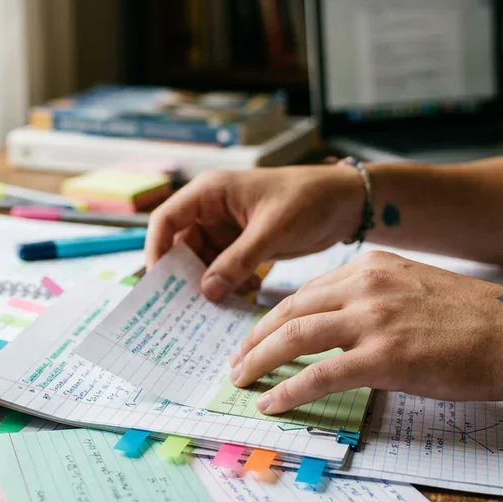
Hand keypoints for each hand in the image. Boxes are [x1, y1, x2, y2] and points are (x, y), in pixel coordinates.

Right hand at [145, 166, 365, 301]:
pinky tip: (244, 296)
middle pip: (180, 247)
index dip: (156, 250)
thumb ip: (238, 261)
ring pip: (203, 263)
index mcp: (209, 193)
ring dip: (210, 285)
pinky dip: (229, 285)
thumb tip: (207, 292)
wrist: (346, 203)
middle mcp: (212, 211)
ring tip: (219, 307)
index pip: (166, 221)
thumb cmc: (309, 199)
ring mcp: (227, 230)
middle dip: (184, 276)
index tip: (159, 283)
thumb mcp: (271, 230)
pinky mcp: (244, 247)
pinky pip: (224, 271)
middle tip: (185, 308)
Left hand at [227, 250, 502, 414]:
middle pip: (290, 310)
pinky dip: (288, 389)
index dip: (275, 316)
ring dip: (260, 361)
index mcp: (373, 266)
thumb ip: (378, 300)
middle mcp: (366, 285)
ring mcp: (373, 319)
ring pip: (295, 336)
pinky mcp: (383, 356)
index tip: (259, 336)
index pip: (307, 290)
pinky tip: (272, 402)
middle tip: (237, 361)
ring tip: (241, 380)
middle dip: (256, 338)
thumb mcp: (417, 290)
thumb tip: (346, 329)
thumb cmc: (478, 321)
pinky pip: (318, 373)